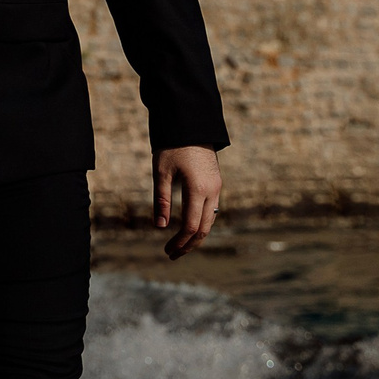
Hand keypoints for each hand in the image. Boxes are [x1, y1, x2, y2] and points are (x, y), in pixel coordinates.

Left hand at [153, 145, 222, 259]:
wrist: (192, 124)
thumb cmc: (173, 146)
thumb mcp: (162, 172)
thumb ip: (162, 200)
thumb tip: (161, 227)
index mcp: (198, 188)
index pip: (191, 226)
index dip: (180, 242)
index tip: (167, 251)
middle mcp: (212, 190)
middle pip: (204, 228)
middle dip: (189, 245)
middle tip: (172, 255)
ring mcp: (217, 186)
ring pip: (210, 220)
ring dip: (197, 235)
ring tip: (180, 245)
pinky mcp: (216, 182)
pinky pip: (212, 209)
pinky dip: (202, 222)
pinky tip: (190, 227)